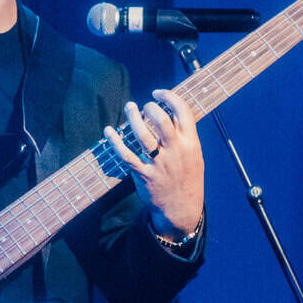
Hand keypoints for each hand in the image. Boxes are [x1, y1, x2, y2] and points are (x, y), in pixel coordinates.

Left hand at [104, 90, 204, 239]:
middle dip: (150, 107)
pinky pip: (126, 155)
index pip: (183, 112)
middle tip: (144, 106)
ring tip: (130, 107)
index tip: (158, 93)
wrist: (181, 209)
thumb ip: (184, 135)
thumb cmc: (186, 178)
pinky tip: (108, 131)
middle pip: (161, 120)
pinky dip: (115, 141)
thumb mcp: (194, 155)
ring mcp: (159, 163)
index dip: (169, 97)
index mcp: (191, 143)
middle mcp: (176, 151)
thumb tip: (169, 110)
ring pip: (143, 134)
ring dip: (133, 117)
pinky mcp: (144, 174)